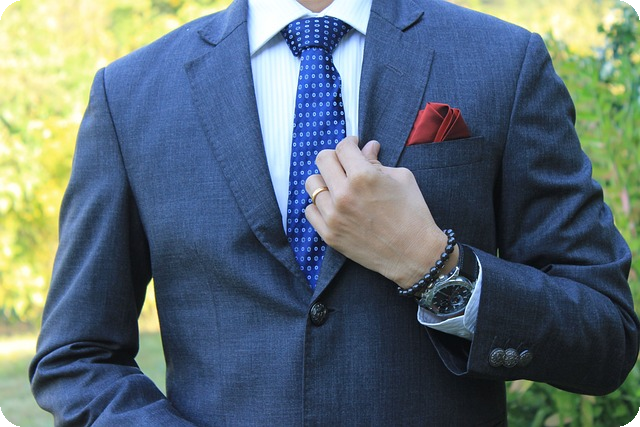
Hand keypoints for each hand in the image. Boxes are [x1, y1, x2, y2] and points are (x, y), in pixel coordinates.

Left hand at [305, 136, 458, 288]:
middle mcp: (343, 194)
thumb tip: (367, 147)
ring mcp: (333, 216)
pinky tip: (334, 206)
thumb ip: (377, 162)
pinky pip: (310, 211)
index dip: (350, 143)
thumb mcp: (402, 179)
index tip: (354, 146)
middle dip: (335, 157)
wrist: (415, 254)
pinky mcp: (329, 235)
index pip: (342, 147)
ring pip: (312, 185)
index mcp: (363, 176)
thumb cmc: (413, 214)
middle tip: (345, 164)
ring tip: (339, 187)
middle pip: (322, 160)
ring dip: (325, 181)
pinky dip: (320, 206)